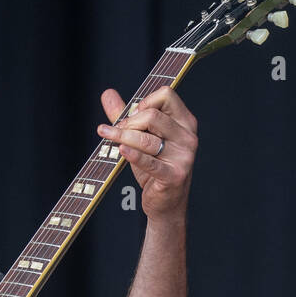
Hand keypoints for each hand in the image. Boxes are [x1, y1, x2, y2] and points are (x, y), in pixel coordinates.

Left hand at [97, 85, 196, 224]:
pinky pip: (148, 161)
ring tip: (108, 137)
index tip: (131, 116)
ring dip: (121, 137)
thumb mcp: (141, 138)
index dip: (144, 101)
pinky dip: (132, 155)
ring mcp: (183, 156)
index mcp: (185, 122)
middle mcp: (188, 137)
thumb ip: (125, 116)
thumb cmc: (154, 167)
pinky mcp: (174, 175)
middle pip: (152, 115)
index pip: (166, 94)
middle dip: (128, 122)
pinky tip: (120, 150)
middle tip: (116, 131)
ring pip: (146, 138)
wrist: (165, 203)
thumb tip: (107, 94)